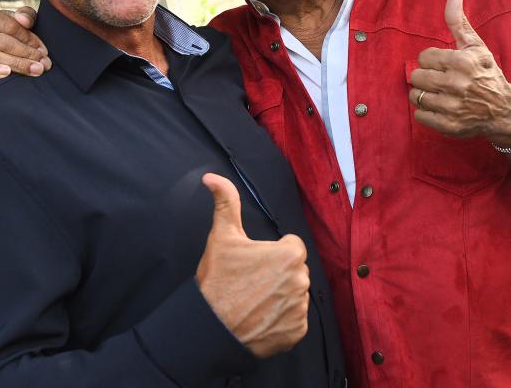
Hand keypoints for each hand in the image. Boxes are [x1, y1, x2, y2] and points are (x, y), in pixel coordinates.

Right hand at [0, 6, 50, 82]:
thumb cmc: (11, 36)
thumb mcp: (20, 22)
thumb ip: (26, 15)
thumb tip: (24, 20)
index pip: (10, 26)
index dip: (29, 39)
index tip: (43, 50)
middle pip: (4, 43)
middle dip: (27, 54)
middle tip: (44, 64)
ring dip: (18, 65)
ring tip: (35, 70)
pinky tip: (7, 73)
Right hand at [196, 173, 309, 357]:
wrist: (210, 327)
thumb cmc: (217, 281)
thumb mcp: (222, 237)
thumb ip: (225, 202)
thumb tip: (213, 178)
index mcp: (289, 255)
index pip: (293, 246)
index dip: (273, 253)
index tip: (255, 263)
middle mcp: (300, 281)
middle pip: (295, 269)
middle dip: (279, 273)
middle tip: (253, 282)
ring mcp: (300, 308)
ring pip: (296, 293)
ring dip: (281, 295)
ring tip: (256, 300)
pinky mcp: (297, 331)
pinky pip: (295, 318)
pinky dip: (282, 319)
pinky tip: (262, 317)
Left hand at [409, 0, 510, 141]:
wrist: (505, 110)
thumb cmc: (487, 74)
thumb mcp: (476, 47)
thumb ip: (459, 22)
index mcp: (462, 62)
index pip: (423, 57)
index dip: (432, 60)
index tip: (444, 65)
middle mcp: (457, 84)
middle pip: (416, 76)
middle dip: (426, 77)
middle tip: (440, 80)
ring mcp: (452, 107)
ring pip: (415, 95)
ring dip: (424, 94)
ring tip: (439, 93)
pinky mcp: (448, 125)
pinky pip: (419, 115)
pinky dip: (426, 112)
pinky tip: (439, 107)